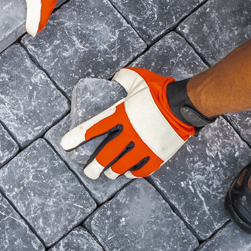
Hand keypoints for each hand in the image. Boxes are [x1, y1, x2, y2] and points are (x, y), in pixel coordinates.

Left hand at [60, 68, 194, 178]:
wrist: (184, 104)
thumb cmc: (160, 90)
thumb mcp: (137, 78)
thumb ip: (122, 78)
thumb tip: (113, 79)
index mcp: (122, 114)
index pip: (94, 127)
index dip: (77, 136)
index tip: (65, 145)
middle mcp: (130, 133)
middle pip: (106, 156)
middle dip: (94, 167)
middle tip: (89, 172)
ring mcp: (144, 146)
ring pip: (122, 166)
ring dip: (112, 171)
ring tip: (108, 173)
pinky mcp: (158, 155)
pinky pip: (141, 170)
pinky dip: (132, 173)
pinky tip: (128, 173)